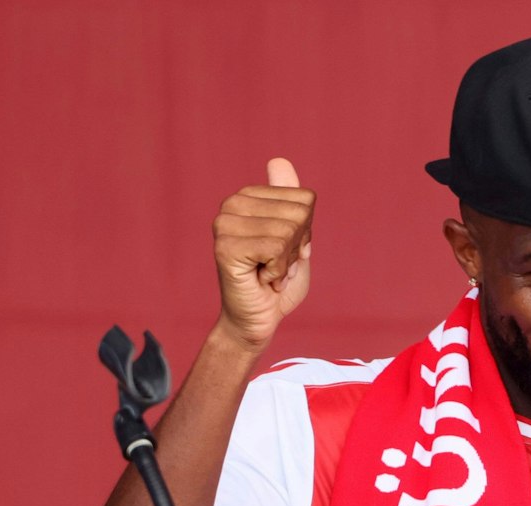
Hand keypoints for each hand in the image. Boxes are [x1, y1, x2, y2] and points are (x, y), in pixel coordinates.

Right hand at [213, 157, 314, 351]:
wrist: (257, 320)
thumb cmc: (277, 281)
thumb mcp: (294, 237)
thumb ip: (291, 201)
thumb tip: (278, 160)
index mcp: (249, 196)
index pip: (305, 200)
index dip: (305, 233)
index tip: (284, 251)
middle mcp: (232, 204)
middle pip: (299, 214)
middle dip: (296, 247)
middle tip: (275, 265)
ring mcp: (224, 224)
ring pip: (287, 231)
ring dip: (286, 262)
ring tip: (267, 272)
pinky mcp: (224, 246)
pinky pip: (275, 249)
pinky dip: (277, 272)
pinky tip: (261, 279)